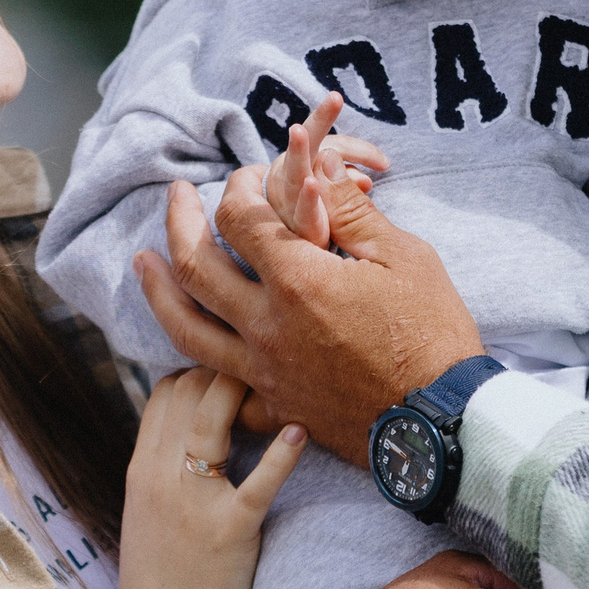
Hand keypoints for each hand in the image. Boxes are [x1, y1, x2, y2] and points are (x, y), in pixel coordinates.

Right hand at [112, 369, 306, 588]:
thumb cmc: (160, 577)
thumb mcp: (144, 510)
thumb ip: (162, 466)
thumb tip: (188, 426)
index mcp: (141, 469)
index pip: (164, 392)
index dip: (198, 372)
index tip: (227, 378)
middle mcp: (161, 476)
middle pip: (189, 391)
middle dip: (225, 372)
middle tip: (259, 377)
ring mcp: (195, 501)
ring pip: (215, 417)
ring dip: (246, 391)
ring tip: (276, 387)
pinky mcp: (232, 528)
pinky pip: (259, 480)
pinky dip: (282, 452)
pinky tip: (300, 432)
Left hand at [133, 161, 481, 464]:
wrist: (445, 423)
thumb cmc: (434, 334)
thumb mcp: (404, 257)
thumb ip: (349, 210)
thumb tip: (316, 165)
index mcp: (298, 282)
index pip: (240, 217)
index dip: (239, 186)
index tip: (248, 176)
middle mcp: (267, 327)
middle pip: (195, 267)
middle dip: (179, 220)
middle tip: (176, 195)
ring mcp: (264, 373)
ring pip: (186, 330)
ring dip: (157, 290)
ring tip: (143, 262)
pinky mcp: (274, 408)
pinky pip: (217, 390)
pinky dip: (194, 365)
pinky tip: (191, 344)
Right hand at [264, 92, 390, 247]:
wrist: (290, 266)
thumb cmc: (316, 229)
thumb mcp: (336, 205)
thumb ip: (347, 189)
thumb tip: (366, 181)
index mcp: (304, 169)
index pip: (330, 146)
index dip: (357, 148)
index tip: (386, 164)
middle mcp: (291, 180)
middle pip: (307, 145)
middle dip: (320, 120)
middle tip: (335, 98)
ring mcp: (288, 203)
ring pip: (295, 172)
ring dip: (299, 150)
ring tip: (299, 131)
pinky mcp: (294, 231)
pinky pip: (302, 214)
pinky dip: (308, 199)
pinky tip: (312, 185)